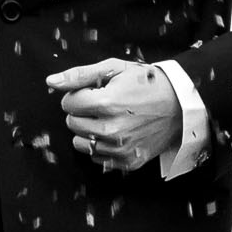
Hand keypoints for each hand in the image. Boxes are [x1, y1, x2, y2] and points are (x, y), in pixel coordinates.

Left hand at [47, 60, 180, 172]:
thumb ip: (80, 75)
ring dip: (89, 130)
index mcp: (107, 103)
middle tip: (104, 104)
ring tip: (110, 119)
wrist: (181, 105)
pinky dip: (101, 145)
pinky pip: (96, 157)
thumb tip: (51, 81)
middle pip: (71, 123)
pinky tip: (117, 132)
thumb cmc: (147, 83)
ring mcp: (120, 149)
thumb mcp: (115, 69)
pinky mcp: (127, 162)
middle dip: (82, 112)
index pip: (68, 103)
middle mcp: (112, 130)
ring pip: (80, 142)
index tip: (96, 91)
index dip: (79, 94)